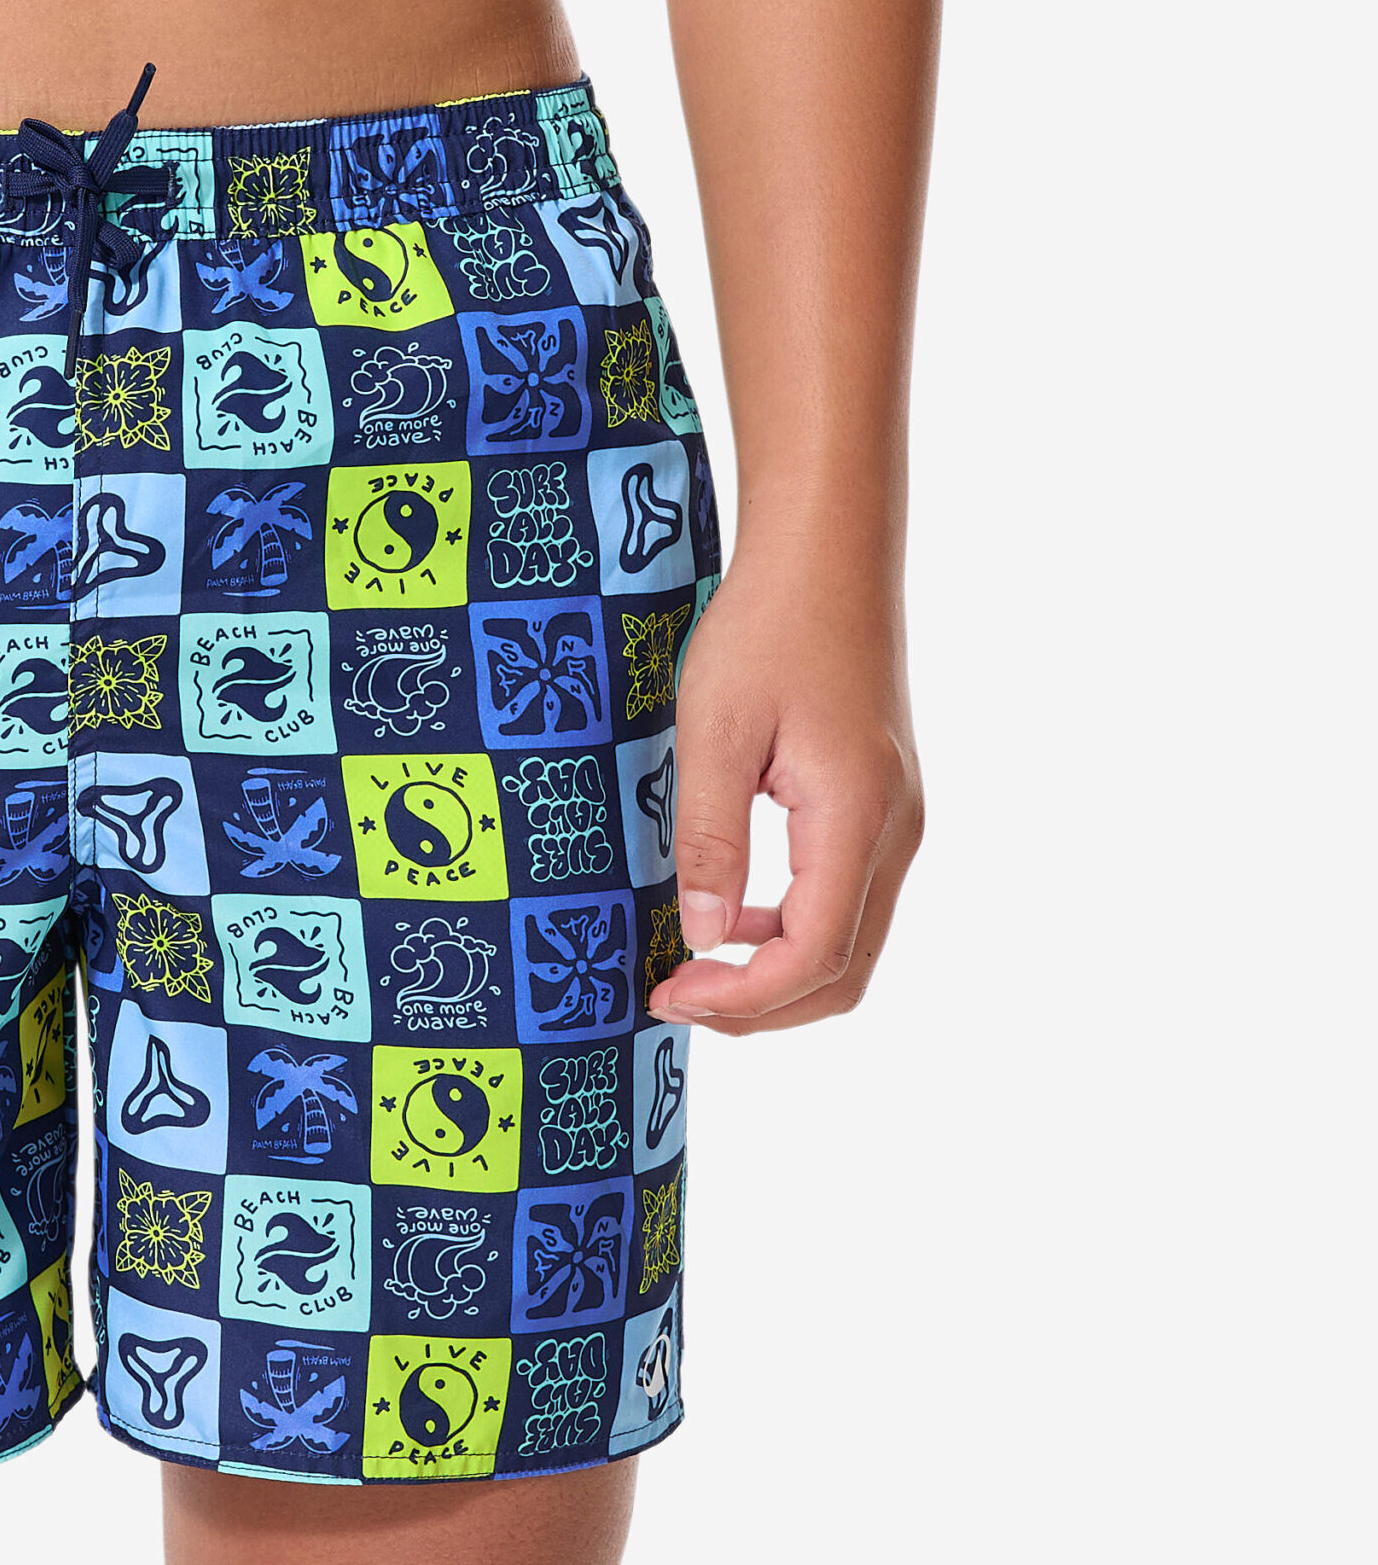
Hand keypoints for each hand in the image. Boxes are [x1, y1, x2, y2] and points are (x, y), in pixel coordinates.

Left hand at [646, 553, 922, 1034]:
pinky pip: (846, 900)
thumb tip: (702, 936)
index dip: (741, 996)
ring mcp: (895, 823)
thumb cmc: (767, 629)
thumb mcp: (714, 730)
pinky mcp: (881, 808)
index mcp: (855, 818)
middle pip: (845, 971)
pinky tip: (730, 915)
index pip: (814, 955)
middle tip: (675, 999)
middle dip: (761, 1007)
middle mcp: (894, 833)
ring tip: (693, 967)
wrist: (827, 558)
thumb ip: (711, 838)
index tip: (669, 995)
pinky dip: (792, 933)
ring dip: (776, 975)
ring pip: (852, 944)